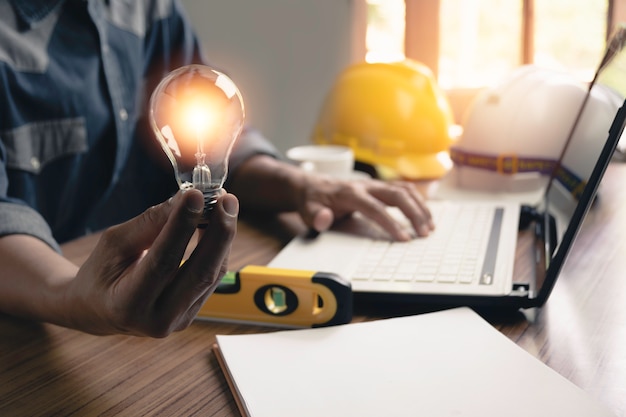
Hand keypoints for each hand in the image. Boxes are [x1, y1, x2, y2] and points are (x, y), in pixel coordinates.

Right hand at [63, 189, 238, 335]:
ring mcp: (179, 320)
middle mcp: (158, 320)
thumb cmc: (102, 272)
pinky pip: (214, 276)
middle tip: (226, 198)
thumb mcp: (114, 243)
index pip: (164, 261)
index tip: (196, 195)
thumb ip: (150, 223)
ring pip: (213, 274)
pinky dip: (219, 247)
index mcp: (128, 305)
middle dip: (218, 232)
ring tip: (226, 204)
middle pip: (200, 272)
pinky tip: (220, 222)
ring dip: (223, 236)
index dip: (182, 226)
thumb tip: (185, 198)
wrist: (99, 309)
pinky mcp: (193, 312)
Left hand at [296, 174, 433, 240]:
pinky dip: (418, 202)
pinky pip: (404, 190)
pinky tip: (425, 216)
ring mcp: (375, 185)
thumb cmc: (313, 201)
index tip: (404, 238)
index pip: (375, 208)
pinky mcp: (380, 188)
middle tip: (424, 233)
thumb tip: (324, 219)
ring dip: (420, 207)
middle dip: (414, 213)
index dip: (391, 222)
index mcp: (350, 193)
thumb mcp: (307, 210)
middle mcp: (366, 186)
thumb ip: (315, 216)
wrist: (312, 186)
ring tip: (430, 227)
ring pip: (404, 190)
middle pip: (397, 194)